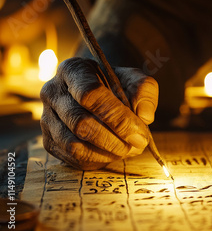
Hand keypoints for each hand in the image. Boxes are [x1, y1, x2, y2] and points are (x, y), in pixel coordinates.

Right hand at [40, 57, 158, 169]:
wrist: (99, 94)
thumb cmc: (118, 86)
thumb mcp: (136, 80)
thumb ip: (145, 91)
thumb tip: (144, 116)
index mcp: (73, 70)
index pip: (90, 94)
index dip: (117, 117)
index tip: (140, 132)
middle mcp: (52, 92)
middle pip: (81, 123)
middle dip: (114, 140)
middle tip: (138, 144)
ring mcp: (47, 118)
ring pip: (74, 145)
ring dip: (107, 152)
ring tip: (129, 150)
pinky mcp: (49, 141)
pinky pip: (73, 158)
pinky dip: (98, 160)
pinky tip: (114, 153)